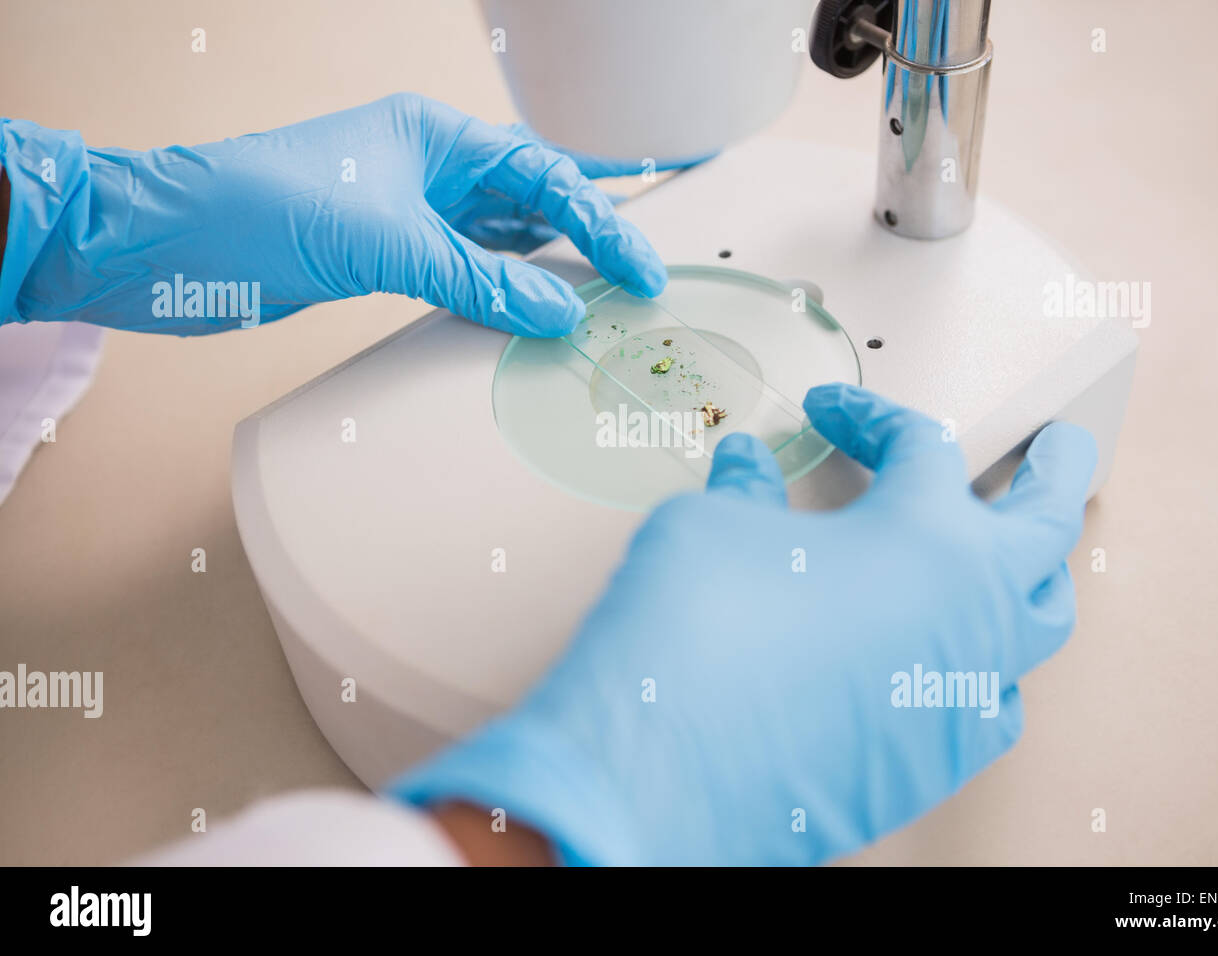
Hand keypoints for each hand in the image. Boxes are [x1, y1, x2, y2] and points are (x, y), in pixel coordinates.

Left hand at [0, 94, 664, 334]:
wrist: (166, 245)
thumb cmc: (255, 207)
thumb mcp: (383, 243)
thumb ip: (479, 280)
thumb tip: (559, 312)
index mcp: (435, 136)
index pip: (544, 175)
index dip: (602, 220)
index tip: (640, 266)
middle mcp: (429, 167)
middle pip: (535, 194)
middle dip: (593, 224)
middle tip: (645, 261)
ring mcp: (409, 211)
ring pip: (505, 234)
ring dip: (555, 260)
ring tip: (608, 285)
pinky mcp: (387, 254)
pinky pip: (469, 269)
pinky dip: (507, 288)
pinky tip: (536, 305)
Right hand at [392, 385, 1097, 864]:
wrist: (668, 767)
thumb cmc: (695, 630)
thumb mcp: (712, 526)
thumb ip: (746, 492)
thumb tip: (748, 468)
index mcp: (926, 533)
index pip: (920, 444)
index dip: (869, 415)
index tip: (830, 411)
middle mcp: (972, 609)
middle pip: (1050, 519)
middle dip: (1057, 467)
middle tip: (1057, 441)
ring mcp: (966, 691)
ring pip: (1041, 621)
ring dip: (1028, 574)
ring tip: (1009, 554)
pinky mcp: (941, 758)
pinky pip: (993, 702)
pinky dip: (981, 667)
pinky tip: (942, 659)